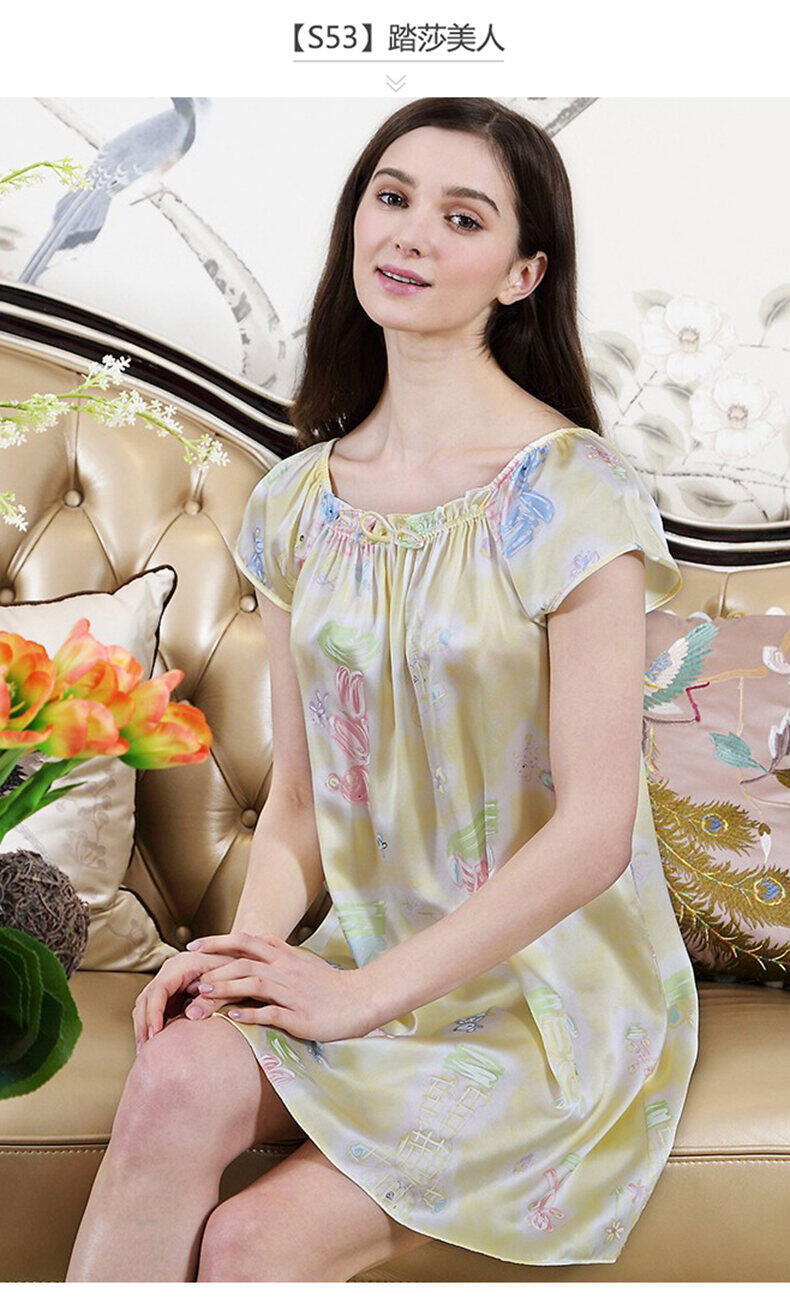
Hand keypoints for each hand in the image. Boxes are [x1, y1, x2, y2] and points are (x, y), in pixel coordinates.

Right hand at [132, 949, 244, 1051]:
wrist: (243, 962)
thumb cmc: (238, 970)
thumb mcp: (230, 984)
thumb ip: (213, 998)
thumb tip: (191, 1015)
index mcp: (183, 964)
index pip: (159, 989)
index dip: (154, 1012)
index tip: (154, 1034)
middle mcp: (172, 970)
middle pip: (147, 997)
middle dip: (144, 1023)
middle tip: (145, 1050)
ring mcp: (170, 981)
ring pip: (146, 1003)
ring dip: (145, 1026)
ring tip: (146, 1051)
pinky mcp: (173, 992)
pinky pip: (155, 1008)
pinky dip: (152, 1024)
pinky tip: (155, 1042)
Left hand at [183, 930, 378, 1042]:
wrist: (358, 999)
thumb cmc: (328, 984)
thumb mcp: (302, 961)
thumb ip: (278, 953)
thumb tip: (254, 945)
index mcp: (285, 955)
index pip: (246, 941)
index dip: (218, 941)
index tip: (194, 945)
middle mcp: (286, 969)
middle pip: (244, 962)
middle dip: (214, 969)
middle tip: (190, 978)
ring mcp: (292, 992)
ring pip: (253, 984)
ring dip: (226, 989)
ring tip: (203, 995)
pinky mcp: (298, 1014)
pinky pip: (271, 1013)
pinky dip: (250, 1015)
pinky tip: (232, 1018)